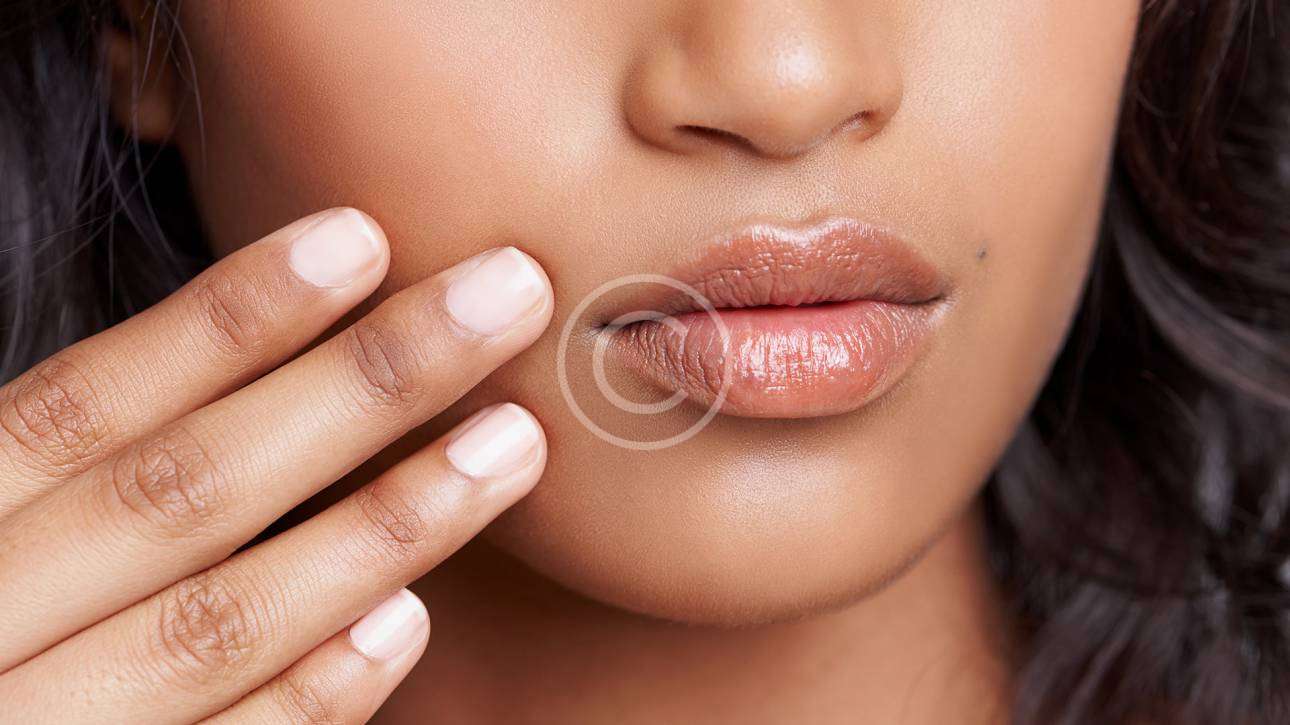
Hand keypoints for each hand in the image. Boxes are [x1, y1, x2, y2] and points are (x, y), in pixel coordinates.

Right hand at [0, 208, 553, 722]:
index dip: (226, 319)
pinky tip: (407, 622)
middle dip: (361, 387)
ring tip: (510, 445)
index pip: (85, 405)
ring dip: (383, 529)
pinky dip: (310, 694)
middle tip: (505, 297)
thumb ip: (47, 479)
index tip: (361, 236)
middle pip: (184, 489)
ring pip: (219, 622)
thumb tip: (229, 369)